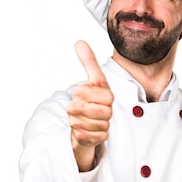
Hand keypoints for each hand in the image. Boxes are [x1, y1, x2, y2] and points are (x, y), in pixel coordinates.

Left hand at [67, 40, 113, 170]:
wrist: (94, 125)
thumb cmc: (92, 101)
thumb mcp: (92, 81)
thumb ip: (88, 62)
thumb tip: (80, 42)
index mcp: (108, 95)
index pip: (82, 92)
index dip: (77, 93)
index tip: (81, 94)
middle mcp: (108, 110)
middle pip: (78, 107)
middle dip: (73, 108)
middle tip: (77, 108)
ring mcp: (104, 125)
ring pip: (78, 122)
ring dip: (74, 121)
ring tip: (79, 119)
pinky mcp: (100, 139)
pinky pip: (81, 135)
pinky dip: (77, 132)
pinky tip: (81, 129)